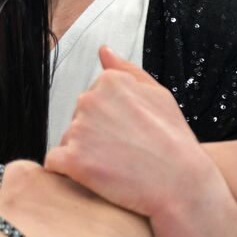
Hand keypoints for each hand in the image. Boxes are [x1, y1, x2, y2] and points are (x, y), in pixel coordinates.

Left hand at [43, 47, 236, 236]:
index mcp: (110, 82)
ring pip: (66, 142)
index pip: (92, 100)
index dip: (109, 123)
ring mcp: (79, 129)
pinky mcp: (72, 159)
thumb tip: (103, 51)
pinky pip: (54, 163)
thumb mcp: (159, 95)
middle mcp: (90, 100)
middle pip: (77, 120)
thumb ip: (126, 70)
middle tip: (124, 155)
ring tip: (114, 169)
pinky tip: (93, 180)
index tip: (129, 136)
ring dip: (82, 156)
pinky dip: (68, 173)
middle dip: (93, 137)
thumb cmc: (174, 141)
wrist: (182, 185)